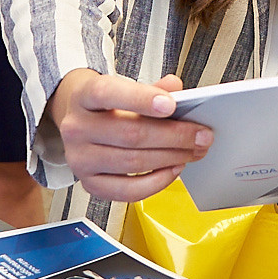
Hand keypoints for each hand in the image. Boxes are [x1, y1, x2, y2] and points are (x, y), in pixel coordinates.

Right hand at [49, 69, 211, 202]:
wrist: (80, 123)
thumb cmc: (107, 106)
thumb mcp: (125, 88)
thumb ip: (152, 88)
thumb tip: (176, 88)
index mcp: (83, 96)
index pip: (107, 93)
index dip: (140, 99)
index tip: (171, 105)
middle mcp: (76, 128)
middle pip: (130, 134)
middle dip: (174, 136)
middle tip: (202, 136)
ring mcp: (80, 159)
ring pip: (133, 162)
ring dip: (171, 158)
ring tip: (192, 152)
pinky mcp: (90, 184)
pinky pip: (129, 190)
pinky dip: (157, 181)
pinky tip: (173, 169)